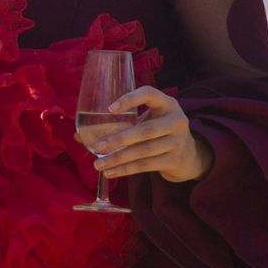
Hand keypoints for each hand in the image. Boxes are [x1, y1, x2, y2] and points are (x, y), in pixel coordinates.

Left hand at [93, 85, 213, 182]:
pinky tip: (110, 173)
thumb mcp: (146, 120)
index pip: (150, 94)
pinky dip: (126, 170)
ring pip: (144, 151)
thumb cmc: (157, 132)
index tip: (109, 109)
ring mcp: (178, 141)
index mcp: (167, 104)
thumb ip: (119, 123)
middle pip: (145, 130)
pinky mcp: (175, 160)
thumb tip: (78, 135)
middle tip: (98, 146)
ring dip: (118, 159)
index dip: (130, 99)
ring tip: (97, 165)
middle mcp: (176, 120)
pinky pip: (146, 165)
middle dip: (119, 139)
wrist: (188, 155)